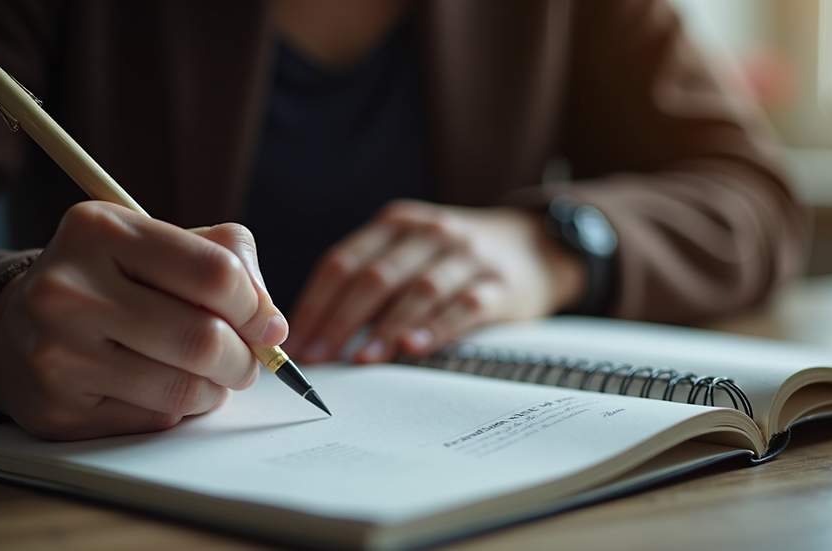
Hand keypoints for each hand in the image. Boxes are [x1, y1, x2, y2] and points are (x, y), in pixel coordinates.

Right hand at [0, 201, 287, 439]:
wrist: (19, 325)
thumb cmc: (113, 279)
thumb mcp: (162, 243)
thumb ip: (229, 260)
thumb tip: (271, 321)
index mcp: (100, 229)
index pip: (214, 274)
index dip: (257, 308)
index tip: (269, 325)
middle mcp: (68, 289)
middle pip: (203, 339)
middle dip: (244, 359)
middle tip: (247, 360)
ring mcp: (55, 353)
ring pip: (182, 389)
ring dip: (215, 389)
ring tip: (211, 375)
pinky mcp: (56, 410)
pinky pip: (153, 421)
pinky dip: (178, 410)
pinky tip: (162, 388)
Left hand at [285, 199, 583, 363]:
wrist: (537, 244)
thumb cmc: (457, 256)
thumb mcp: (412, 248)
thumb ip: (371, 277)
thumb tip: (316, 331)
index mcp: (398, 224)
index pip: (344, 262)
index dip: (315, 303)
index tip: (294, 342)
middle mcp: (431, 233)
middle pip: (375, 277)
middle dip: (340, 321)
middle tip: (319, 358)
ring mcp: (468, 256)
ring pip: (418, 291)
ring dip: (385, 327)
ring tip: (361, 359)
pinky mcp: (500, 284)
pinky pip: (464, 306)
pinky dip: (436, 328)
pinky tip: (413, 348)